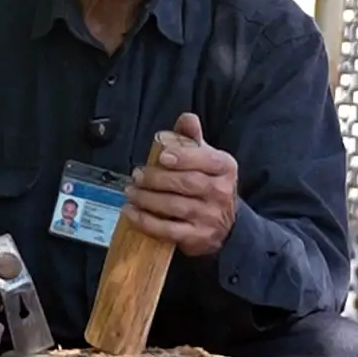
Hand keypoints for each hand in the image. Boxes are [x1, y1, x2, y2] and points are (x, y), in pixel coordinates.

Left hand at [123, 112, 237, 256]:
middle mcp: (221, 192)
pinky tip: (131, 212)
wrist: (227, 226)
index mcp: (225, 168)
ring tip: (130, 191)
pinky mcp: (196, 237)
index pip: (206, 160)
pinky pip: (168, 230)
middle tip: (137, 175)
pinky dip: (146, 221)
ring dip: (147, 199)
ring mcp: (209, 217)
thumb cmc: (210, 184)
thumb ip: (193, 138)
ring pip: (174, 206)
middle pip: (186, 183)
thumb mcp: (207, 159)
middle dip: (157, 178)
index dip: (184, 158)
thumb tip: (187, 118)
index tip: (162, 157)